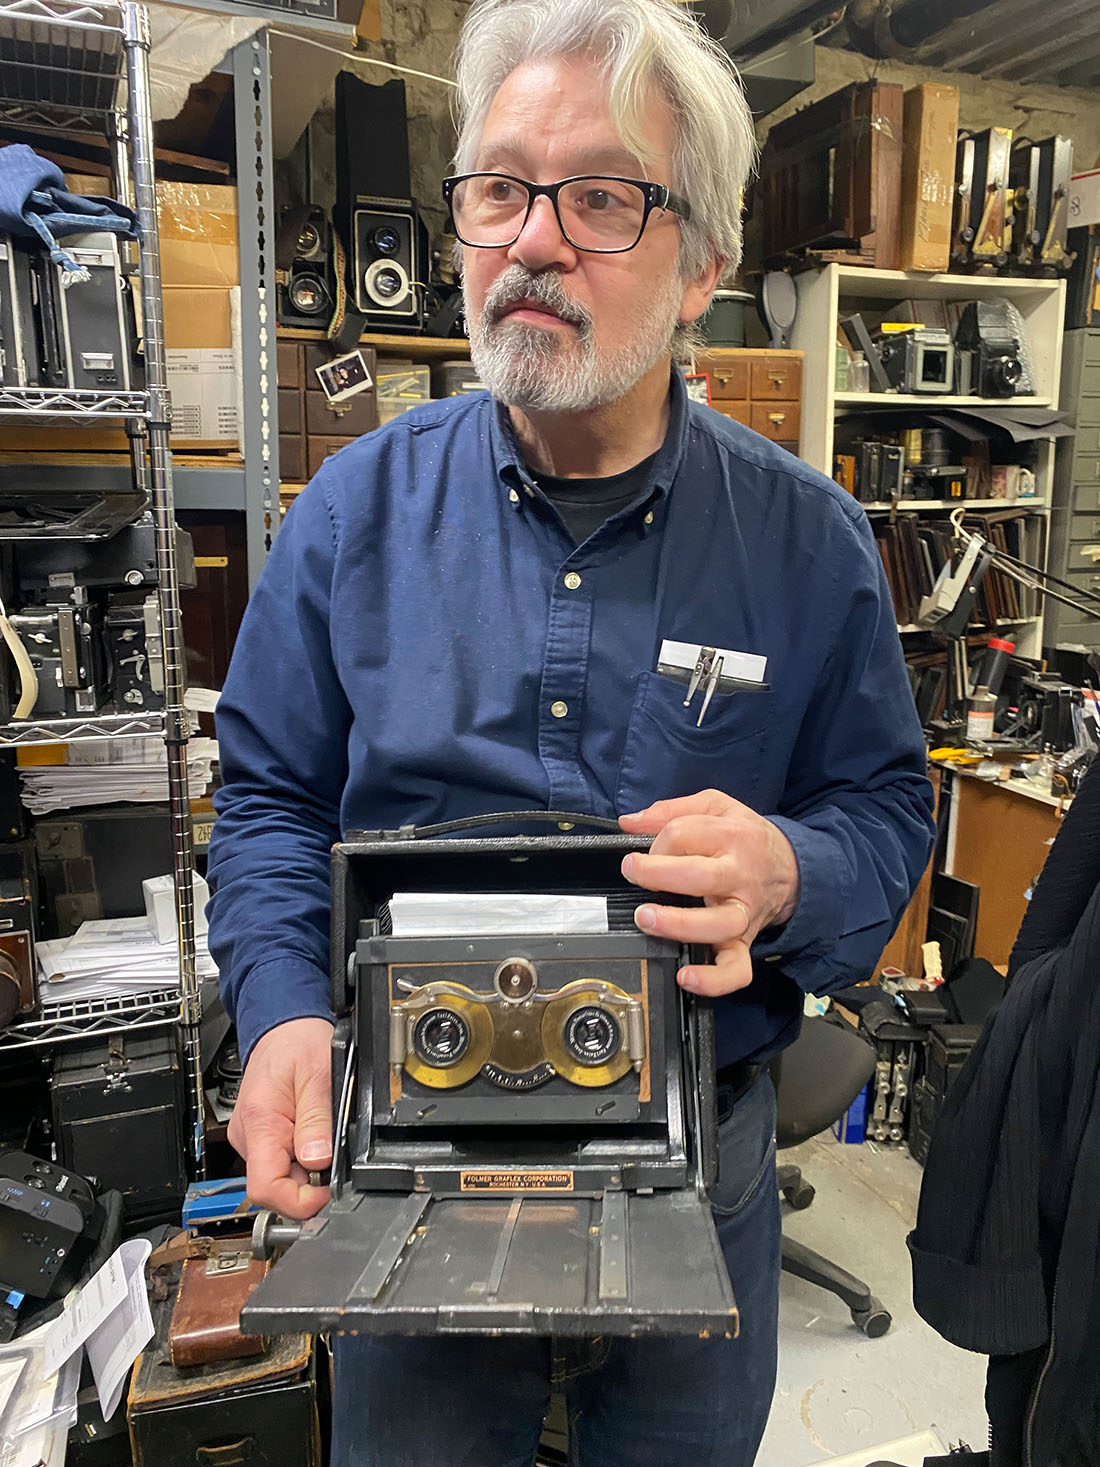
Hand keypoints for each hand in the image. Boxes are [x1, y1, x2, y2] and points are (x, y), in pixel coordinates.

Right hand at [228, 1016, 333, 1219]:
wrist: (282, 1026)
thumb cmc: (296, 1042)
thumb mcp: (318, 1074)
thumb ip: (318, 1120)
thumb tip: (319, 1160)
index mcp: (259, 1123)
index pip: (266, 1188)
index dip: (299, 1201)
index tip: (327, 1192)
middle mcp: (248, 1136)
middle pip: (274, 1188)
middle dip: (308, 1184)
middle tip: (333, 1158)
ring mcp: (252, 1138)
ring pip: (280, 1177)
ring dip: (307, 1170)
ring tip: (324, 1137)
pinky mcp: (262, 1136)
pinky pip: (281, 1162)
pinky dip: (302, 1158)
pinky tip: (314, 1137)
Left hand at [618, 789, 798, 997]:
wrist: (791, 868)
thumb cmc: (745, 838)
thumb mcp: (716, 807)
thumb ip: (671, 810)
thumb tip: (629, 823)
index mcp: (733, 836)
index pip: (685, 834)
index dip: (656, 842)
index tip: (646, 851)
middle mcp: (740, 875)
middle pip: (700, 876)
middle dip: (658, 875)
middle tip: (633, 873)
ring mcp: (743, 912)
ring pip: (717, 924)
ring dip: (678, 924)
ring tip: (647, 919)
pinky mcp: (744, 942)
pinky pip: (735, 969)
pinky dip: (712, 980)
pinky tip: (686, 976)